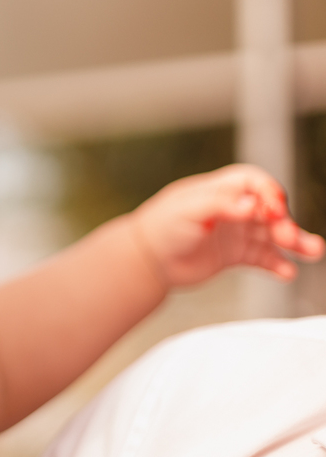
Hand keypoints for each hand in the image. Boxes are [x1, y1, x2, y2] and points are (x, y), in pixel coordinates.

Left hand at [131, 164, 323, 286]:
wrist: (146, 258)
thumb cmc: (161, 226)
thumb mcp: (188, 210)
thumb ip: (221, 204)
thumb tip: (252, 204)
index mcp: (221, 189)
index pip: (255, 183)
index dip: (269, 192)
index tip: (275, 209)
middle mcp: (234, 208)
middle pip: (271, 209)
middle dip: (284, 221)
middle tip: (287, 236)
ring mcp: (237, 232)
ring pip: (274, 235)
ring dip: (295, 242)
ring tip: (313, 251)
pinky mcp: (236, 255)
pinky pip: (265, 258)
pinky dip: (278, 265)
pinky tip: (287, 273)